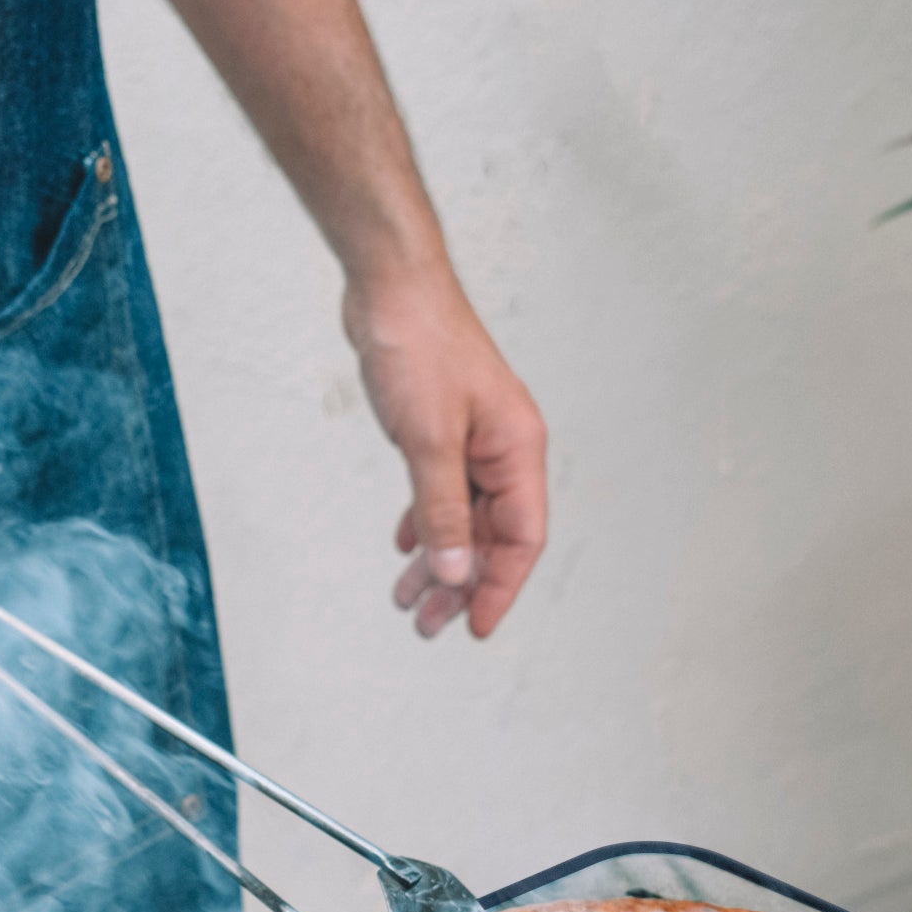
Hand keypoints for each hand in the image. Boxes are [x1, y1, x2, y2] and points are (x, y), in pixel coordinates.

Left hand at [344, 266, 546, 638]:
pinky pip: (441, 494)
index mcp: (517, 450)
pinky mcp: (443, 432)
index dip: (499, 588)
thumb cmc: (419, 344)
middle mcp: (502, 450)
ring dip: (436, 560)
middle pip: (490, 537)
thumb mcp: (429, 441)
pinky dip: (424, 523)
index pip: (521, 539)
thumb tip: (455, 573)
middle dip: (459, 584)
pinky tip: (403, 545)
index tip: (473, 626)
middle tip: (426, 624)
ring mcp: (473, 442)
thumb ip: (442, 512)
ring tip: (406, 598)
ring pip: (462, 520)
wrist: (389, 286)